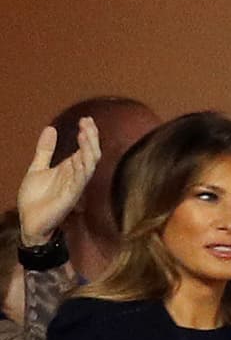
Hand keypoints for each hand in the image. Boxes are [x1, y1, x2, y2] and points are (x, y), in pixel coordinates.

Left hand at [17, 118, 101, 243]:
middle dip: (91, 138)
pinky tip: (81, 156)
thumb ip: (45, 150)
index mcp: (69, 169)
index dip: (87, 134)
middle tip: (88, 122)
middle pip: (90, 154)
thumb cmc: (35, 199)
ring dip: (88, 150)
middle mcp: (75, 176)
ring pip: (89, 166)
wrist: (29, 221)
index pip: (84, 148)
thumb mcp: (37, 168)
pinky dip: (82, 168)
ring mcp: (75, 186)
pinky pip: (80, 181)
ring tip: (86, 134)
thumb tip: (50, 128)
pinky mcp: (71, 197)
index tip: (86, 118)